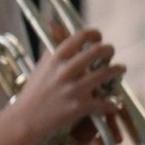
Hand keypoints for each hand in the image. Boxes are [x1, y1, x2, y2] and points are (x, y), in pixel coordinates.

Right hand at [6, 27, 125, 144]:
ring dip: (118, 70)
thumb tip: (55, 24)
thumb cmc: (33, 92)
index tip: (97, 37)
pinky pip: (106, 102)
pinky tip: (114, 102)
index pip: (81, 36)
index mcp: (55, 58)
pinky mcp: (80, 106)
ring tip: (119, 70)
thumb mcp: (41, 67)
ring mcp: (74, 88)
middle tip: (110, 53)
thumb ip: (53, 49)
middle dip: (109, 50)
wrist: (25, 119)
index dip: (94, 34)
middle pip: (99, 51)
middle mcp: (66, 70)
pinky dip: (113, 103)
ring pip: (107, 73)